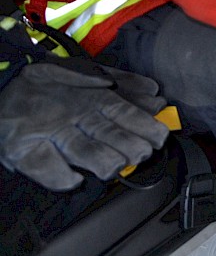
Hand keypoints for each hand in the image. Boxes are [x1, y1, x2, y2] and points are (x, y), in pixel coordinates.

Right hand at [0, 61, 169, 190]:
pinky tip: (75, 180)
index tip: (160, 138)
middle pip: (108, 134)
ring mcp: (48, 132)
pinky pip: (44, 167)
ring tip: (113, 167)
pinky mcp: (22, 148)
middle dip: (130, 147)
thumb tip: (155, 95)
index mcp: (91, 98)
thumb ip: (123, 83)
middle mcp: (72, 115)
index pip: (125, 112)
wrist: (0, 85)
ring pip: (84, 151)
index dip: (144, 126)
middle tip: (141, 155)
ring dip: (104, 161)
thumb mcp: (86, 74)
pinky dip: (62, 178)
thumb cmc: (48, 85)